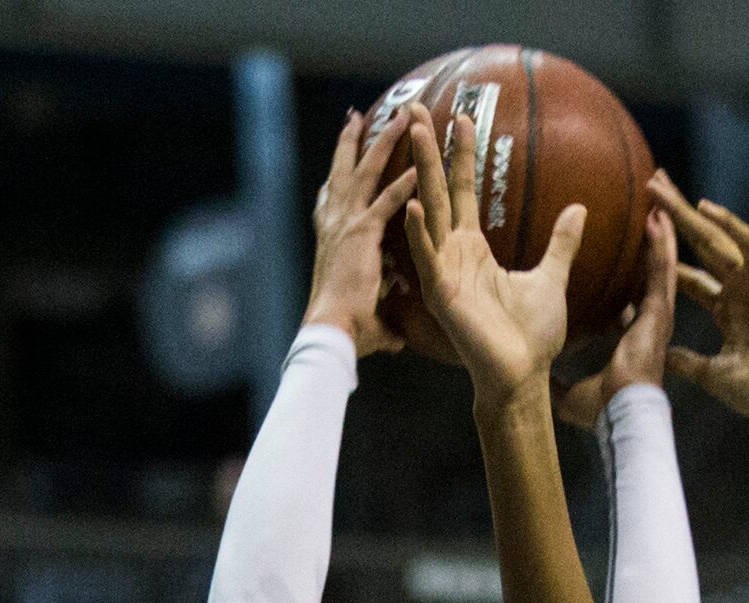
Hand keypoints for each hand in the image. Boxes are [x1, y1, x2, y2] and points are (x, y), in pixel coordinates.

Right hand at [304, 109, 416, 357]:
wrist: (332, 332)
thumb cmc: (345, 331)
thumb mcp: (366, 319)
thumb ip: (385, 322)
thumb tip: (397, 340)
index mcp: (330, 241)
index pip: (329, 201)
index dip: (334, 178)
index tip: (338, 159)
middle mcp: (334, 226)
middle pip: (343, 173)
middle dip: (351, 142)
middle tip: (356, 116)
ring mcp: (346, 226)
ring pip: (365, 173)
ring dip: (382, 143)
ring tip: (400, 117)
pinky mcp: (362, 235)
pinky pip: (386, 202)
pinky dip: (402, 185)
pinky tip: (418, 167)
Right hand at [404, 105, 584, 409]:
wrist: (523, 376)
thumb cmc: (533, 336)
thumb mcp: (551, 277)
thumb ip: (561, 243)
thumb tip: (579, 209)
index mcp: (473, 250)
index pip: (463, 192)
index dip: (461, 156)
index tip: (462, 117)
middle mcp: (453, 255)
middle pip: (438, 191)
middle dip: (428, 150)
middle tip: (415, 109)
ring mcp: (444, 272)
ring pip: (429, 212)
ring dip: (421, 173)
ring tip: (415, 134)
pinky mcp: (442, 294)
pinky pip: (428, 258)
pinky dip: (420, 233)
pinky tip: (414, 205)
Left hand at [551, 209, 676, 429]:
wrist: (622, 412)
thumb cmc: (604, 407)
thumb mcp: (572, 393)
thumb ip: (557, 381)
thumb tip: (537, 380)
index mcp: (632, 337)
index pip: (634, 301)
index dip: (632, 280)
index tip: (626, 261)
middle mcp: (649, 323)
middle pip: (651, 274)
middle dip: (653, 245)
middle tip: (649, 214)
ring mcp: (657, 317)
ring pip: (661, 266)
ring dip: (661, 235)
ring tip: (659, 204)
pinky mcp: (659, 313)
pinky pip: (661, 270)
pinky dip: (661, 245)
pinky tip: (658, 219)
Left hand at [647, 172, 748, 424]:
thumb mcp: (712, 374)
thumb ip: (687, 362)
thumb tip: (661, 359)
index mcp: (727, 309)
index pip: (688, 276)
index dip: (663, 256)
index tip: (636, 239)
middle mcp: (739, 289)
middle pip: (699, 244)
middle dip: (673, 216)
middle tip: (648, 186)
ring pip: (716, 236)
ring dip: (688, 212)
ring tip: (660, 186)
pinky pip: (747, 243)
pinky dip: (728, 224)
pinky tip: (703, 207)